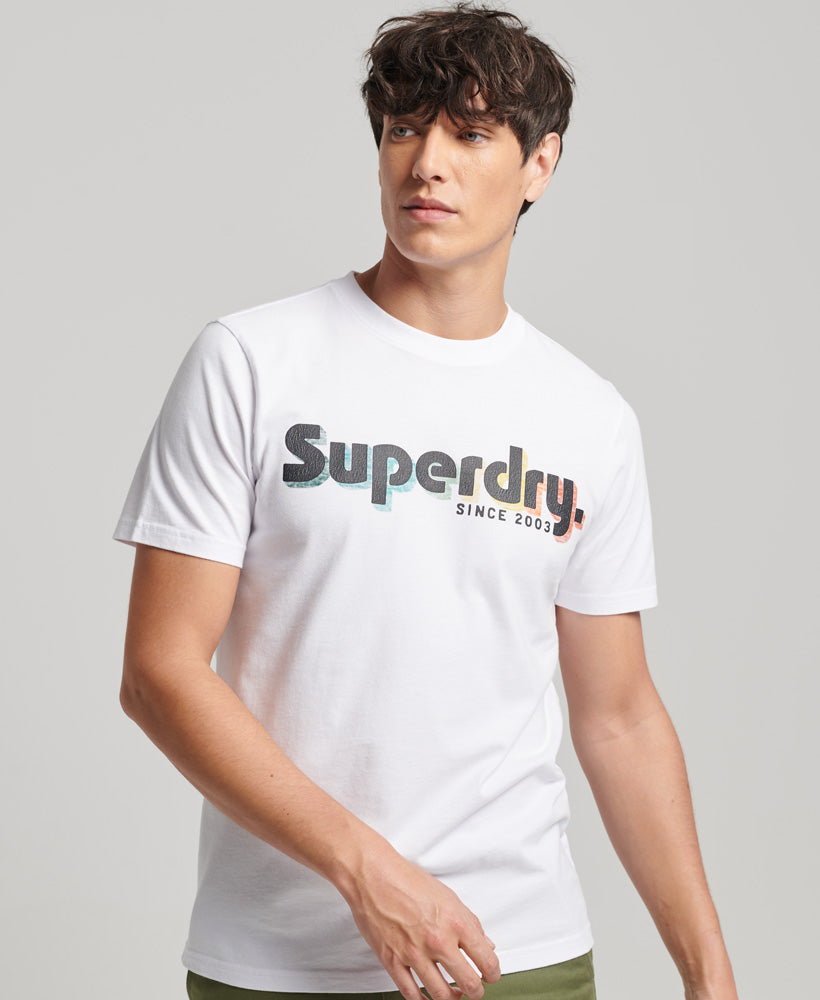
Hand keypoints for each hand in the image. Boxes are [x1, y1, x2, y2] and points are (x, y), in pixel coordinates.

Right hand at [339, 842, 500, 999]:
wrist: (373, 876)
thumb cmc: (408, 880)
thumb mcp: (448, 895)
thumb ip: (469, 922)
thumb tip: (485, 943)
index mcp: (455, 922)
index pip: (486, 960)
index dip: (493, 973)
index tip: (491, 975)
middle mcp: (437, 940)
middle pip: (468, 983)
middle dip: (476, 992)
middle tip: (475, 990)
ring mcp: (414, 953)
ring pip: (441, 995)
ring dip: (452, 999)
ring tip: (454, 995)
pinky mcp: (392, 961)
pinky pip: (411, 993)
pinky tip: (427, 998)